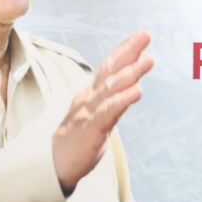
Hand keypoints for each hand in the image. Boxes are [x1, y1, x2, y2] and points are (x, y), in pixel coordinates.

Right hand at [52, 31, 153, 193]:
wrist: (53, 166)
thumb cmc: (77, 141)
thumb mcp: (97, 116)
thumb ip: (113, 101)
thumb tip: (132, 87)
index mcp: (91, 95)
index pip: (109, 68)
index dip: (125, 51)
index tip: (141, 37)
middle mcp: (89, 99)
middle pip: (110, 70)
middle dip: (129, 51)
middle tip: (146, 35)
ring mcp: (88, 112)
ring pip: (111, 88)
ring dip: (131, 73)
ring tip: (148, 60)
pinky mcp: (90, 129)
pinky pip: (109, 112)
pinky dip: (123, 99)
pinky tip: (138, 91)